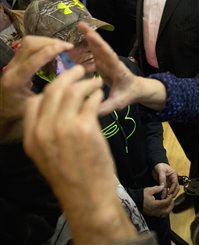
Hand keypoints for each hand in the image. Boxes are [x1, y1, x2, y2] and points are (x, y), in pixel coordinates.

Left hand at [0, 36, 72, 141]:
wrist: (1, 110)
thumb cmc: (17, 112)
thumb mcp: (36, 106)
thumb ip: (51, 94)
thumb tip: (72, 83)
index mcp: (15, 81)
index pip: (33, 60)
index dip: (51, 51)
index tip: (67, 47)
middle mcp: (12, 69)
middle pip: (29, 44)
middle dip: (50, 41)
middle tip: (67, 47)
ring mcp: (12, 64)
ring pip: (29, 43)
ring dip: (47, 42)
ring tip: (62, 48)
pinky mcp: (16, 62)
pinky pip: (30, 47)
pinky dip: (44, 46)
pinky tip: (54, 53)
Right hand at [23, 65, 137, 242]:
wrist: (87, 196)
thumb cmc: (71, 177)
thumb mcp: (46, 156)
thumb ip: (45, 132)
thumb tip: (53, 110)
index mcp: (31, 137)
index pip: (34, 101)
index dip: (49, 88)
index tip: (61, 83)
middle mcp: (44, 130)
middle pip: (52, 90)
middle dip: (67, 76)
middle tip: (79, 70)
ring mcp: (64, 128)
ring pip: (73, 91)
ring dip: (85, 82)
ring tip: (95, 81)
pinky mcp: (86, 128)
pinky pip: (90, 100)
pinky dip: (96, 93)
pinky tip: (100, 94)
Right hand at [78, 22, 166, 113]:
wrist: (136, 90)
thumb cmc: (128, 95)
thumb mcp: (119, 103)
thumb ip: (106, 107)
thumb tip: (90, 112)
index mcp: (117, 70)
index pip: (108, 57)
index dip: (100, 46)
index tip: (92, 36)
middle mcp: (112, 63)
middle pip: (102, 48)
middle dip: (92, 36)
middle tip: (81, 24)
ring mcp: (107, 62)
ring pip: (97, 47)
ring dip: (89, 36)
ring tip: (80, 24)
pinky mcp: (102, 63)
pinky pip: (94, 52)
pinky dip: (87, 43)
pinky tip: (79, 36)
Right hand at [142, 185, 174, 216]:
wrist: (133, 202)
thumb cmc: (141, 196)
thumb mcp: (149, 190)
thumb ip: (157, 188)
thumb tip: (163, 186)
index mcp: (155, 204)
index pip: (166, 202)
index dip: (170, 198)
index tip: (170, 194)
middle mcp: (155, 211)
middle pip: (167, 210)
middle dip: (171, 204)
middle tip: (171, 199)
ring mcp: (154, 214)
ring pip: (165, 214)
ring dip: (168, 208)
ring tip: (168, 202)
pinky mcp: (152, 214)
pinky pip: (161, 214)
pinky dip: (165, 210)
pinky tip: (163, 205)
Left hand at [153, 163, 179, 198]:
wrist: (155, 165)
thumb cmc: (160, 166)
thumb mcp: (161, 171)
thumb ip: (162, 178)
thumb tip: (162, 186)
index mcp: (174, 175)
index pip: (175, 183)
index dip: (173, 188)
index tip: (169, 193)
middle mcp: (173, 179)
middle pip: (176, 187)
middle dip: (174, 193)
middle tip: (169, 197)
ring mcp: (170, 182)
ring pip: (172, 190)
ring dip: (170, 194)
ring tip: (165, 198)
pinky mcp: (166, 184)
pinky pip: (167, 190)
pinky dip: (165, 193)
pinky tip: (163, 196)